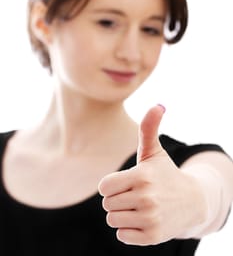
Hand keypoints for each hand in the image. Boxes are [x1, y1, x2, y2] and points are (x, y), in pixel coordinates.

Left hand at [98, 105, 205, 244]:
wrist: (192, 201)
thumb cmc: (166, 173)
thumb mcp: (155, 152)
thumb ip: (149, 128)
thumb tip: (157, 105)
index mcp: (141, 176)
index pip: (103, 187)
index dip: (111, 185)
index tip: (125, 183)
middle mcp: (146, 198)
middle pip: (107, 204)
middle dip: (118, 199)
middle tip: (136, 195)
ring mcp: (150, 218)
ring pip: (113, 220)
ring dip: (122, 214)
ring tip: (140, 207)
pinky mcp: (152, 236)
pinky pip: (122, 235)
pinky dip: (129, 229)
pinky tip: (144, 219)